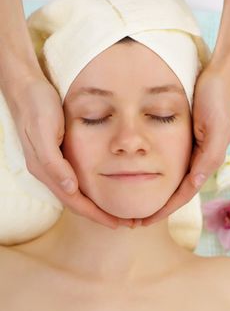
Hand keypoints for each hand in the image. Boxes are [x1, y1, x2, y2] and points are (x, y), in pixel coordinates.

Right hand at [4, 75, 133, 228]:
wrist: (25, 87)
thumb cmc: (37, 106)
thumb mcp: (44, 131)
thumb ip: (54, 163)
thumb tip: (71, 189)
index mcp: (45, 169)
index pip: (74, 201)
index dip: (95, 214)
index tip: (116, 223)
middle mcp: (48, 171)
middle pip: (76, 202)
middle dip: (98, 214)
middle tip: (123, 221)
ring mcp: (51, 164)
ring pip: (75, 193)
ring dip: (95, 204)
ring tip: (115, 210)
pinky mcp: (56, 155)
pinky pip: (74, 179)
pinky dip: (89, 189)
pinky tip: (101, 186)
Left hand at [141, 65, 229, 225]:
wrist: (218, 79)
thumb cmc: (217, 102)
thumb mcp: (215, 129)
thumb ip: (208, 156)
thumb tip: (195, 181)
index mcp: (205, 161)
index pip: (183, 194)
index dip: (165, 209)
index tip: (145, 221)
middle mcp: (198, 161)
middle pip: (175, 192)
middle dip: (158, 207)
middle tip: (135, 220)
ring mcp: (191, 152)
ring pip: (171, 181)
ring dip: (156, 195)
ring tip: (136, 205)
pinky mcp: (184, 142)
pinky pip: (169, 165)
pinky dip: (157, 176)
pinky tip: (143, 178)